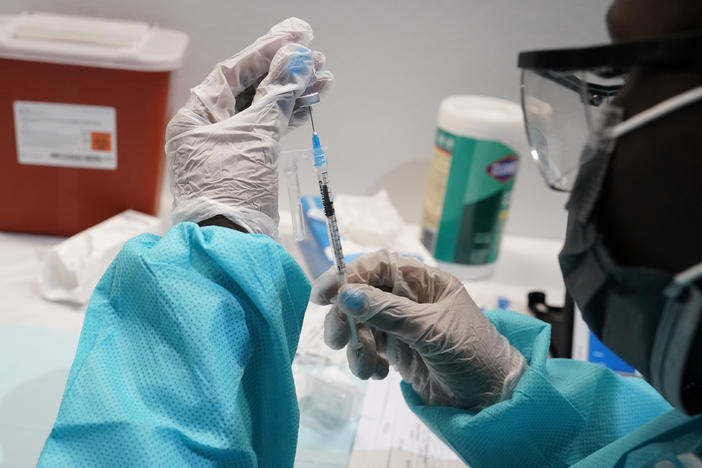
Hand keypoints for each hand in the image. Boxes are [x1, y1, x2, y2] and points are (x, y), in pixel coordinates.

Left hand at [165, 17, 333, 237]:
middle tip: (317, 59)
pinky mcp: (245, 163)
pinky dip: (288, 117)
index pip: (232, 72)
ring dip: (292, 94)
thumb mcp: (256, 136)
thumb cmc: (232, 188)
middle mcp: (208, 128)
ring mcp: (227, 146)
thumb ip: (277, 95)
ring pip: (263, 109)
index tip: (295, 36)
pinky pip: (268, 130)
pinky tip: (311, 104)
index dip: (265, 51)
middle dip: (284, 73)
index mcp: (197, 116)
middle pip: (249, 88)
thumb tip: (297, 60)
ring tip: (324, 80)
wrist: (232, 243)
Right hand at [312, 250, 526, 410]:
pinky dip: (366, 361)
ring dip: (356, 345)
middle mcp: (410, 299)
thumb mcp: (431, 330)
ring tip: (367, 368)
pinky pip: (368, 348)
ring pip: (361, 324)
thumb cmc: (472, 354)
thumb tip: (347, 294)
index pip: (379, 266)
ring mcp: (402, 326)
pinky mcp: (398, 352)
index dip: (349, 275)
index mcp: (424, 282)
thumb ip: (388, 312)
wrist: (491, 400)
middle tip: (338, 340)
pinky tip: (379, 374)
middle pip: (362, 295)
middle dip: (346, 317)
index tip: (325, 295)